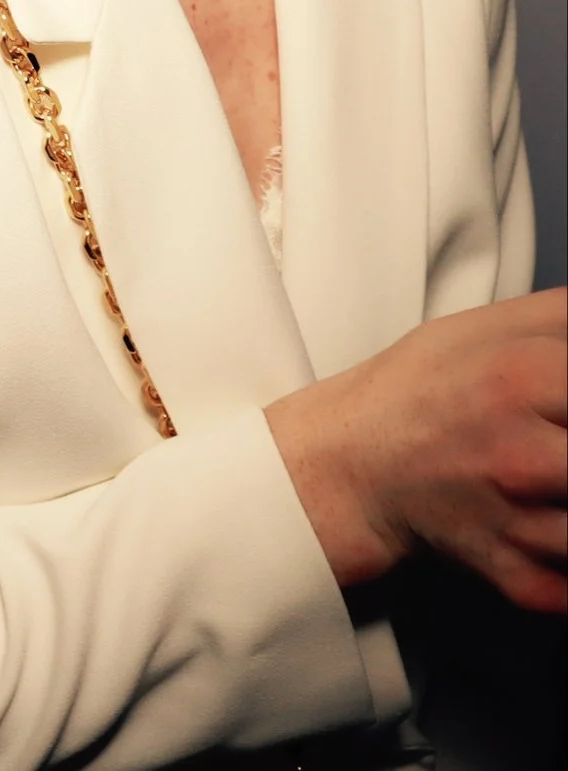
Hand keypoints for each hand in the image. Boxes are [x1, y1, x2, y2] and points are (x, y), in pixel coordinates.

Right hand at [268, 288, 567, 610]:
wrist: (343, 469)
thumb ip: (558, 315)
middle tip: (560, 444)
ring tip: (552, 478)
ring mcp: (517, 520)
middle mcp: (520, 453)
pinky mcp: (514, 574)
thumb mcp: (476, 329)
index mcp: (519, 377)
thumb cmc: (416, 396)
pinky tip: (550, 525)